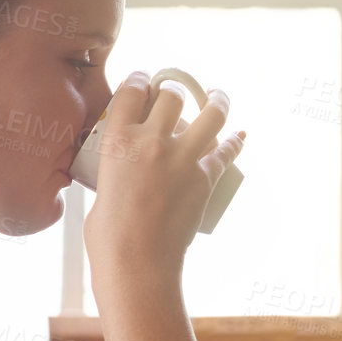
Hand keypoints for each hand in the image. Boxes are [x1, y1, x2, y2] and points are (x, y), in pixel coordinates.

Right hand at [83, 71, 244, 290]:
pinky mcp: (204, 179)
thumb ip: (115, 172)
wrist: (137, 262)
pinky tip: (240, 135)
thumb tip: (123, 173)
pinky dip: (235, 142)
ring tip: (218, 97)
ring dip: (218, 101)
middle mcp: (152, 141)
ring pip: (210, 115)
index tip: (145, 79)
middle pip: (172, 96)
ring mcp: (182, 159)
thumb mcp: (101, 189)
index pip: (132, 90)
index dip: (141, 78)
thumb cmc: (109, 236)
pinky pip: (226, 152)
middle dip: (175, 90)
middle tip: (177, 95)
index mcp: (119, 140)